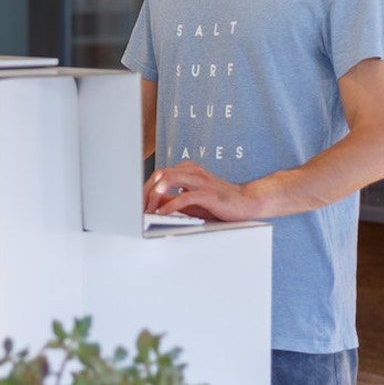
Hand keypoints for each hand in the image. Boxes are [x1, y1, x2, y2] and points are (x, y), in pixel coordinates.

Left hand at [143, 161, 257, 222]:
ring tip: (149, 210)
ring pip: (169, 179)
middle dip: (146, 192)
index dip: (145, 190)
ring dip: (154, 195)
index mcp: (186, 170)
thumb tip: (150, 205)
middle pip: (160, 174)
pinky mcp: (208, 193)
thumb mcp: (189, 201)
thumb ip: (171, 199)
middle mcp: (192, 171)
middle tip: (140, 209)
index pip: (158, 175)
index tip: (137, 205)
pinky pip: (184, 196)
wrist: (246, 202)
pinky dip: (170, 205)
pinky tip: (163, 214)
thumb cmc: (217, 203)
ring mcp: (200, 180)